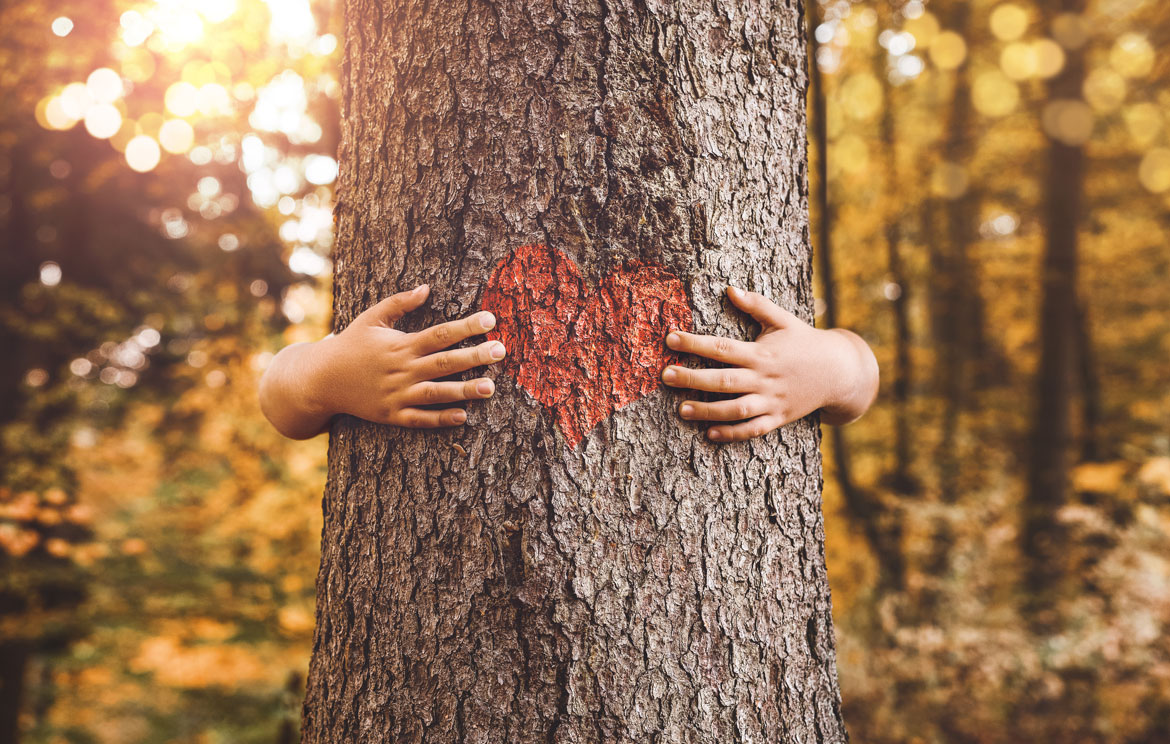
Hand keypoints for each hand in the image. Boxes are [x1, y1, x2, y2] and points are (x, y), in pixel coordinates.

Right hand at [259, 285, 506, 438]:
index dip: (466, 327)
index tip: (491, 319)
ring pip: (436, 393)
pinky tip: (463, 416)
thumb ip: (400, 303)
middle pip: (444, 363)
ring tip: (491, 388)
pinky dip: (440, 419)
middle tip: (501, 351)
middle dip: (475, 357)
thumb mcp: (371, 318)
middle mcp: (401, 370)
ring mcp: (397, 395)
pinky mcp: (392, 416)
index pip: (440, 333)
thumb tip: (427, 288)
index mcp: (400, 345)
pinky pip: (419, 419)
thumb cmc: (351, 344)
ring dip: (464, 391)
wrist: (321, 380)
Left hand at [661, 286, 877, 441]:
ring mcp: (772, 401)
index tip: (670, 338)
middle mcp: (765, 378)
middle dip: (693, 378)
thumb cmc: (805, 342)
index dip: (694, 343)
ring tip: (681, 410)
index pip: (722, 347)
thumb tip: (731, 288)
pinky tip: (710, 433)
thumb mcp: (783, 320)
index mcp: (762, 352)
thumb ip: (756, 305)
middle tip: (665, 376)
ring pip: (736, 409)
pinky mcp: (778, 418)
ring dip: (708, 411)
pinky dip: (733, 433)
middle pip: (724, 380)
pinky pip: (753, 429)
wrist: (840, 371)